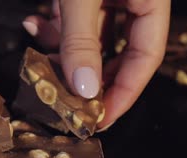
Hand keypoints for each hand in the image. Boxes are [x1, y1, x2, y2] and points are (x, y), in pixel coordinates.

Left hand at [22, 0, 169, 128]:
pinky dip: (55, 25)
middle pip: (121, 52)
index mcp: (152, 0)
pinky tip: (34, 24)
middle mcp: (135, 0)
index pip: (147, 57)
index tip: (100, 118)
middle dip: (91, 78)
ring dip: (65, 52)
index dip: (125, 92)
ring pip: (92, 37)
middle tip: (70, 100)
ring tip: (43, 63)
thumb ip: (81, 38)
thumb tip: (83, 88)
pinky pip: (75, 17)